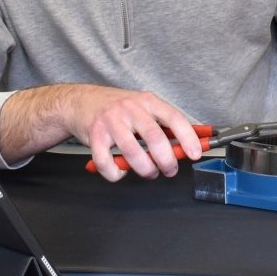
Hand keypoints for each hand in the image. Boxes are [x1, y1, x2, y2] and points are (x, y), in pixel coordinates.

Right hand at [64, 87, 203, 182]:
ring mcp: (111, 122)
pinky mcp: (94, 136)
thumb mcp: (142, 107)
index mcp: (147, 101)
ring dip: (145, 170)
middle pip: (155, 138)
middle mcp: (130, 109)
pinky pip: (107, 163)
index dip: (188, 137)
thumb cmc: (116, 107)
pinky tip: (121, 171)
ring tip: (149, 172)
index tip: (196, 153)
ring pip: (133, 153)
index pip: (174, 118)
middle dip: (167, 160)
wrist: (81, 101)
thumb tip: (187, 144)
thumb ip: (162, 124)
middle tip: (170, 170)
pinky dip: (116, 174)